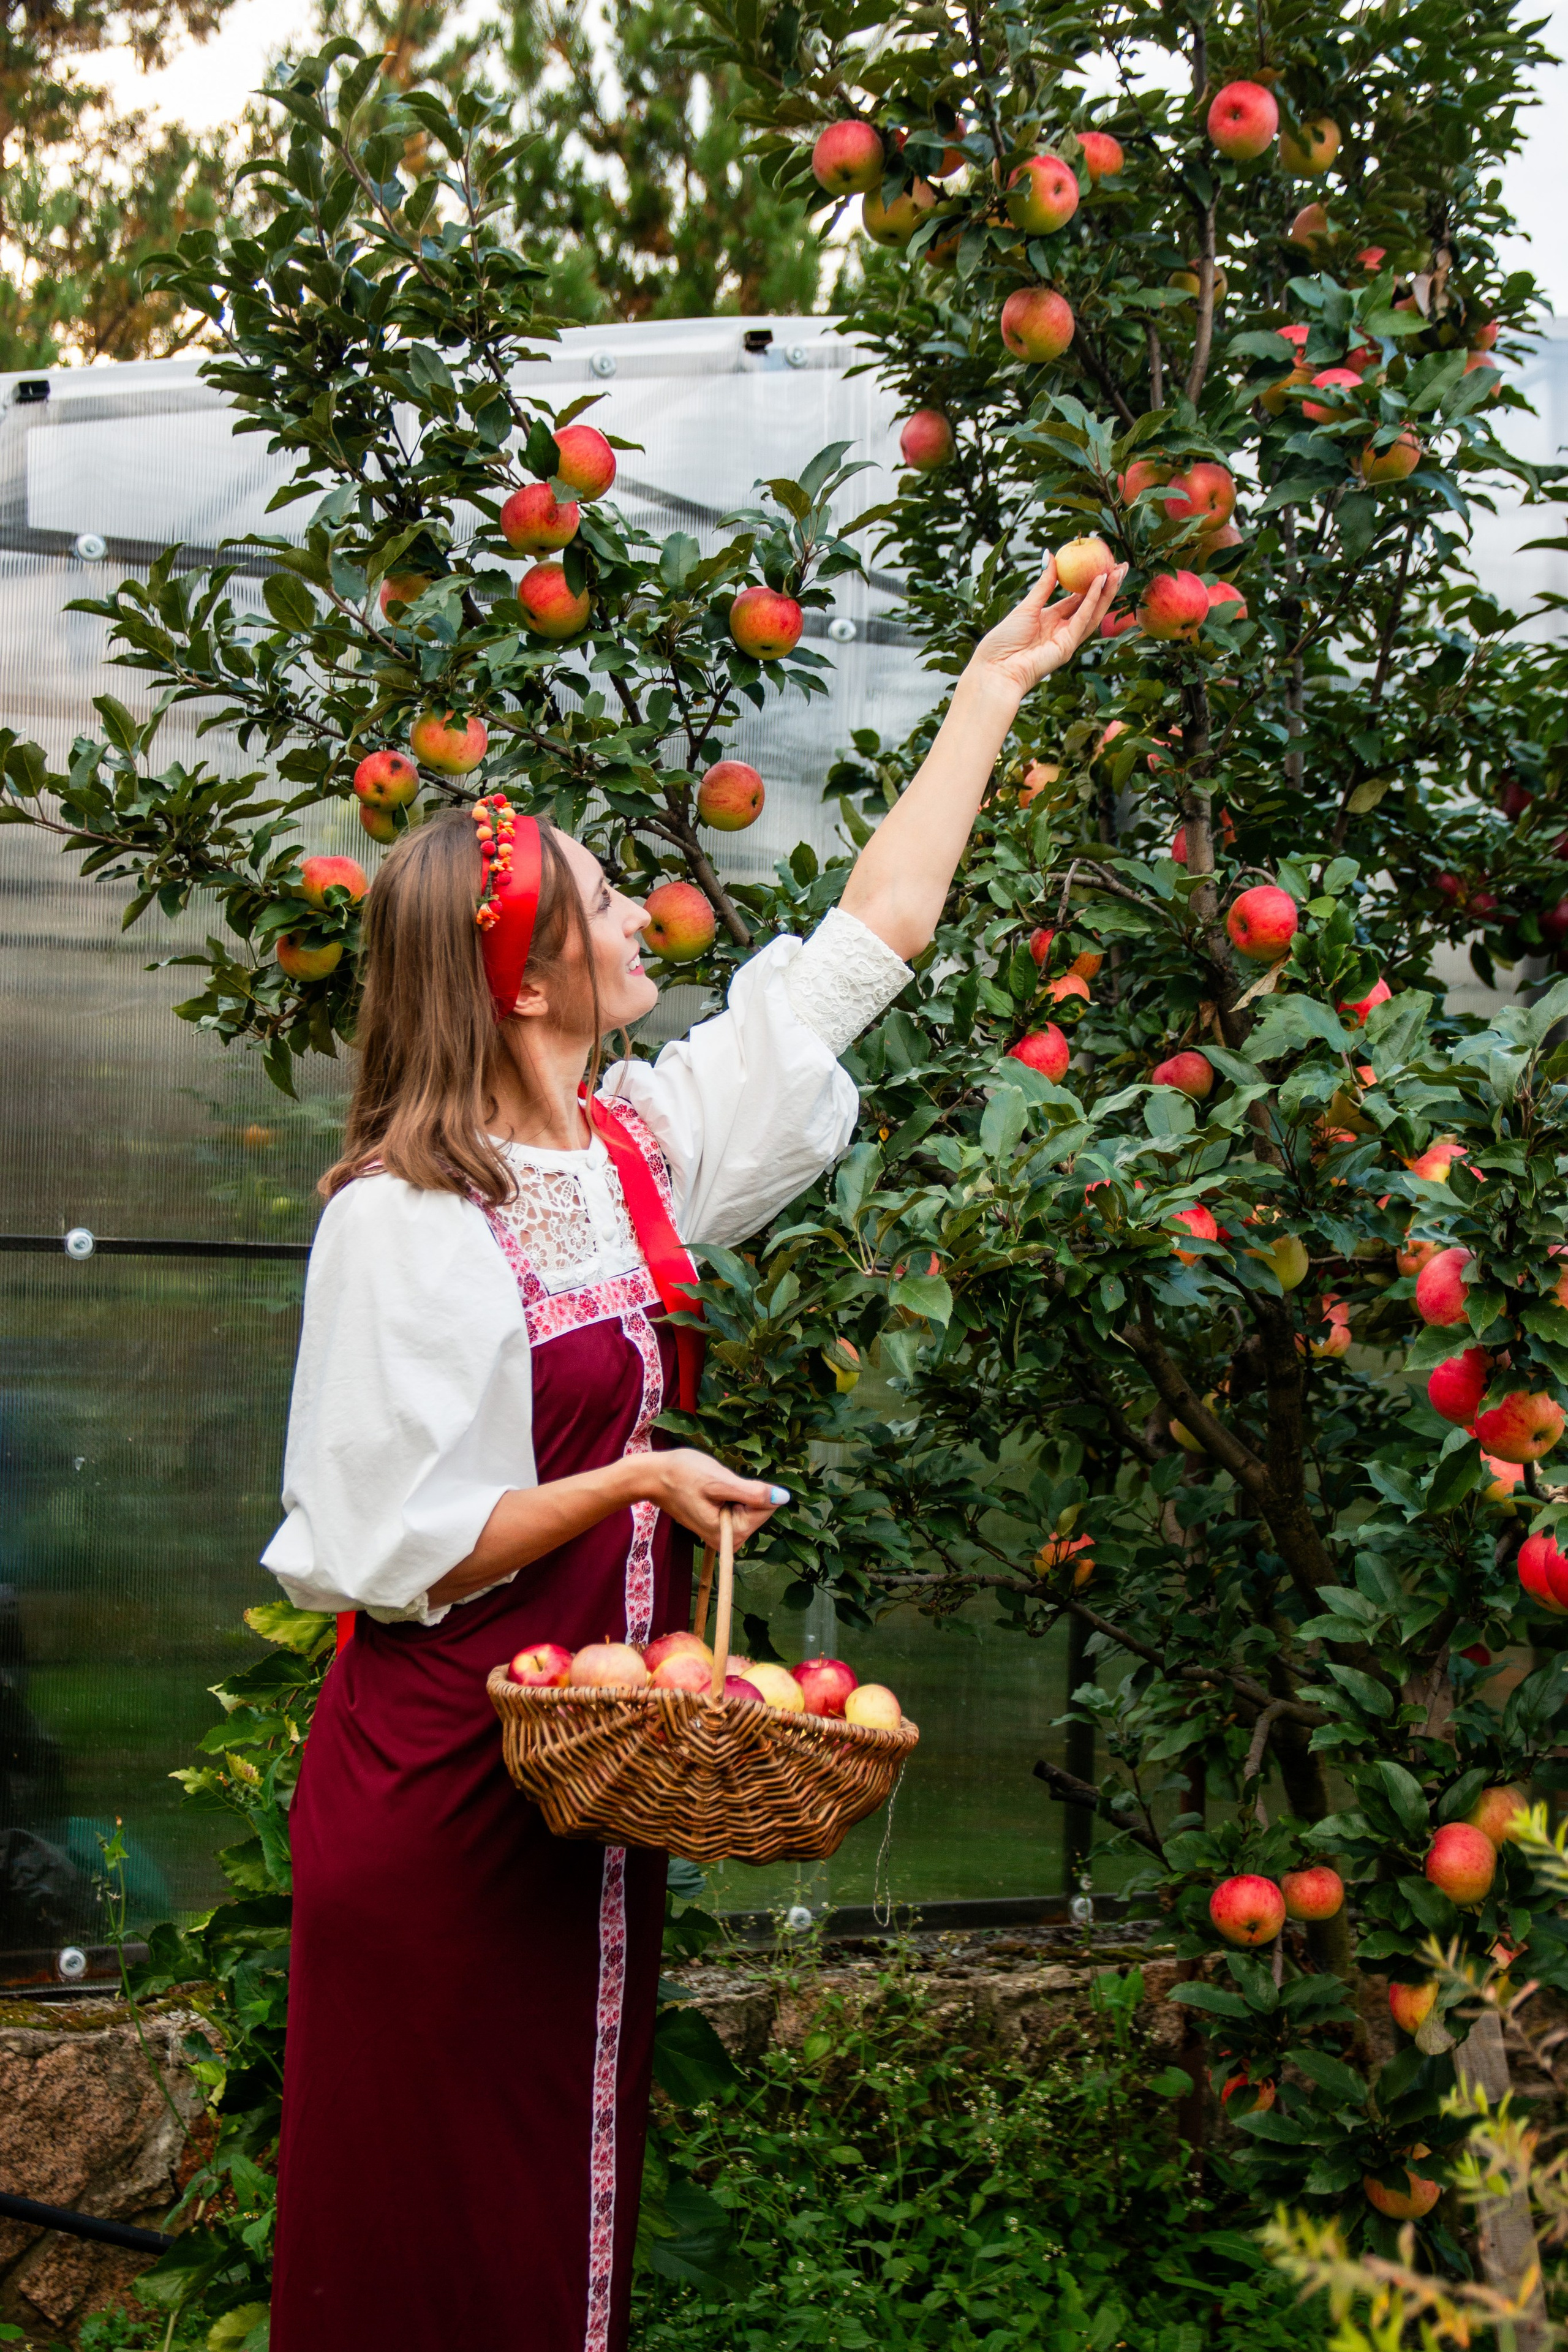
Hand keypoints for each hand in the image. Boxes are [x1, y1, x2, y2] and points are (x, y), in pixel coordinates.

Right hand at [641, 1448, 787, 1547]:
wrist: (653, 1476)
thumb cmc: (682, 1475)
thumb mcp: (719, 1481)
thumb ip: (753, 1493)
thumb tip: (784, 1498)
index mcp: (730, 1535)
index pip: (765, 1510)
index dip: (752, 1490)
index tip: (729, 1484)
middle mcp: (727, 1541)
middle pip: (757, 1511)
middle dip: (743, 1491)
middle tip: (717, 1484)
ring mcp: (721, 1534)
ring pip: (747, 1507)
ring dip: (735, 1491)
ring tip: (711, 1486)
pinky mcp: (716, 1525)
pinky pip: (736, 1507)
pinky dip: (729, 1494)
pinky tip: (710, 1489)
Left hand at [966, 560, 1126, 700]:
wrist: (995, 669)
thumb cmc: (1004, 640)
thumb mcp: (1026, 606)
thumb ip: (1044, 584)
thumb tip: (1051, 554)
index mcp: (1051, 620)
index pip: (1077, 600)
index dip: (1090, 583)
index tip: (1103, 565)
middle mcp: (1062, 630)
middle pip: (1090, 606)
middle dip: (1107, 586)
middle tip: (1121, 566)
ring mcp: (1067, 640)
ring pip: (1093, 613)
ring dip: (1107, 592)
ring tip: (1118, 570)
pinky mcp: (1067, 646)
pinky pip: (1082, 619)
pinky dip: (1092, 601)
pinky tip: (1099, 582)